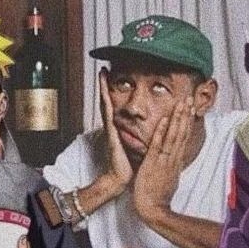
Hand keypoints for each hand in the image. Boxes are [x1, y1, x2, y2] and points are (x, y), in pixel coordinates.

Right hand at [99, 68, 132, 193]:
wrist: (120, 178)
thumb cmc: (128, 164)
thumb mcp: (134, 145)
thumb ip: (137, 136)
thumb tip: (146, 129)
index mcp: (118, 128)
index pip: (115, 105)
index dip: (113, 91)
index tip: (112, 77)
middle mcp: (113, 126)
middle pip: (107, 100)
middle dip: (104, 84)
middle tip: (102, 69)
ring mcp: (110, 129)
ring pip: (106, 103)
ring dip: (103, 88)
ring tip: (101, 74)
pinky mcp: (111, 134)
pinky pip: (108, 115)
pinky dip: (106, 103)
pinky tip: (105, 93)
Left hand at [133, 97, 192, 219]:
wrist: (152, 209)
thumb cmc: (157, 196)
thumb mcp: (169, 178)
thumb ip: (172, 167)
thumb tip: (174, 160)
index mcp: (175, 161)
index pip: (183, 138)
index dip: (187, 122)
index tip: (190, 108)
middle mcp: (172, 158)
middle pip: (182, 133)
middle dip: (186, 115)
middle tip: (189, 98)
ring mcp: (164, 160)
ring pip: (174, 136)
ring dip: (178, 118)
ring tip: (181, 103)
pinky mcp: (153, 163)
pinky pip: (158, 144)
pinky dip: (162, 131)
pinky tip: (165, 119)